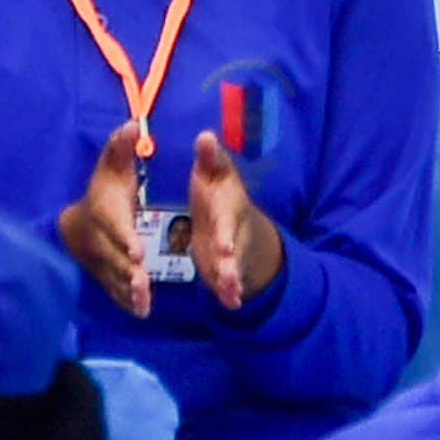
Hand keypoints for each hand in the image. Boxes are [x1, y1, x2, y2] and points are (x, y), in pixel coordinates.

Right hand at [55, 124, 158, 318]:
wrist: (75, 223)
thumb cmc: (103, 191)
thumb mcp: (112, 167)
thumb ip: (121, 148)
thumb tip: (132, 124)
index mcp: (102, 209)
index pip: (112, 223)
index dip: (122, 236)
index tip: (136, 250)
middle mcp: (98, 238)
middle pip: (112, 256)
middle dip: (128, 270)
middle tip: (143, 284)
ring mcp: (99, 261)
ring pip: (113, 277)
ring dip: (127, 290)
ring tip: (144, 303)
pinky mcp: (103, 277)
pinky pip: (113, 291)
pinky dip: (124, 301)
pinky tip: (139, 311)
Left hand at [184, 129, 285, 309]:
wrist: (234, 216)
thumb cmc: (218, 190)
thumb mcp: (213, 172)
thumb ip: (209, 158)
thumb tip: (205, 136)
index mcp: (227, 206)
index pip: (228, 219)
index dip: (226, 232)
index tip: (223, 245)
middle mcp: (233, 231)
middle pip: (234, 248)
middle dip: (231, 262)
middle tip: (228, 275)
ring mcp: (231, 252)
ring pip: (233, 268)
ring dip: (232, 281)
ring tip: (231, 295)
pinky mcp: (224, 267)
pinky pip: (228, 282)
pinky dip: (229, 293)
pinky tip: (229, 304)